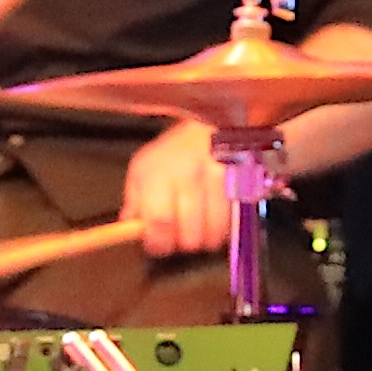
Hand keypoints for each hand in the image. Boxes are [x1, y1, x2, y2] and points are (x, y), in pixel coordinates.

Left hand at [119, 121, 239, 259]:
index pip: (160, 221)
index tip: (158, 246)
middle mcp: (190, 175)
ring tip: (198, 225)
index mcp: (160, 173)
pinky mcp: (241, 185)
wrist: (212, 125)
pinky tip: (215, 219)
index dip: (159, 242)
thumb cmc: (172, 152)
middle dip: (181, 242)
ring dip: (204, 238)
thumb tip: (130, 228)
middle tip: (179, 234)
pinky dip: (223, 229)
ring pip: (213, 234)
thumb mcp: (142, 169)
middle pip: (189, 235)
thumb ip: (134, 201)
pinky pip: (232, 223)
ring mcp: (219, 180)